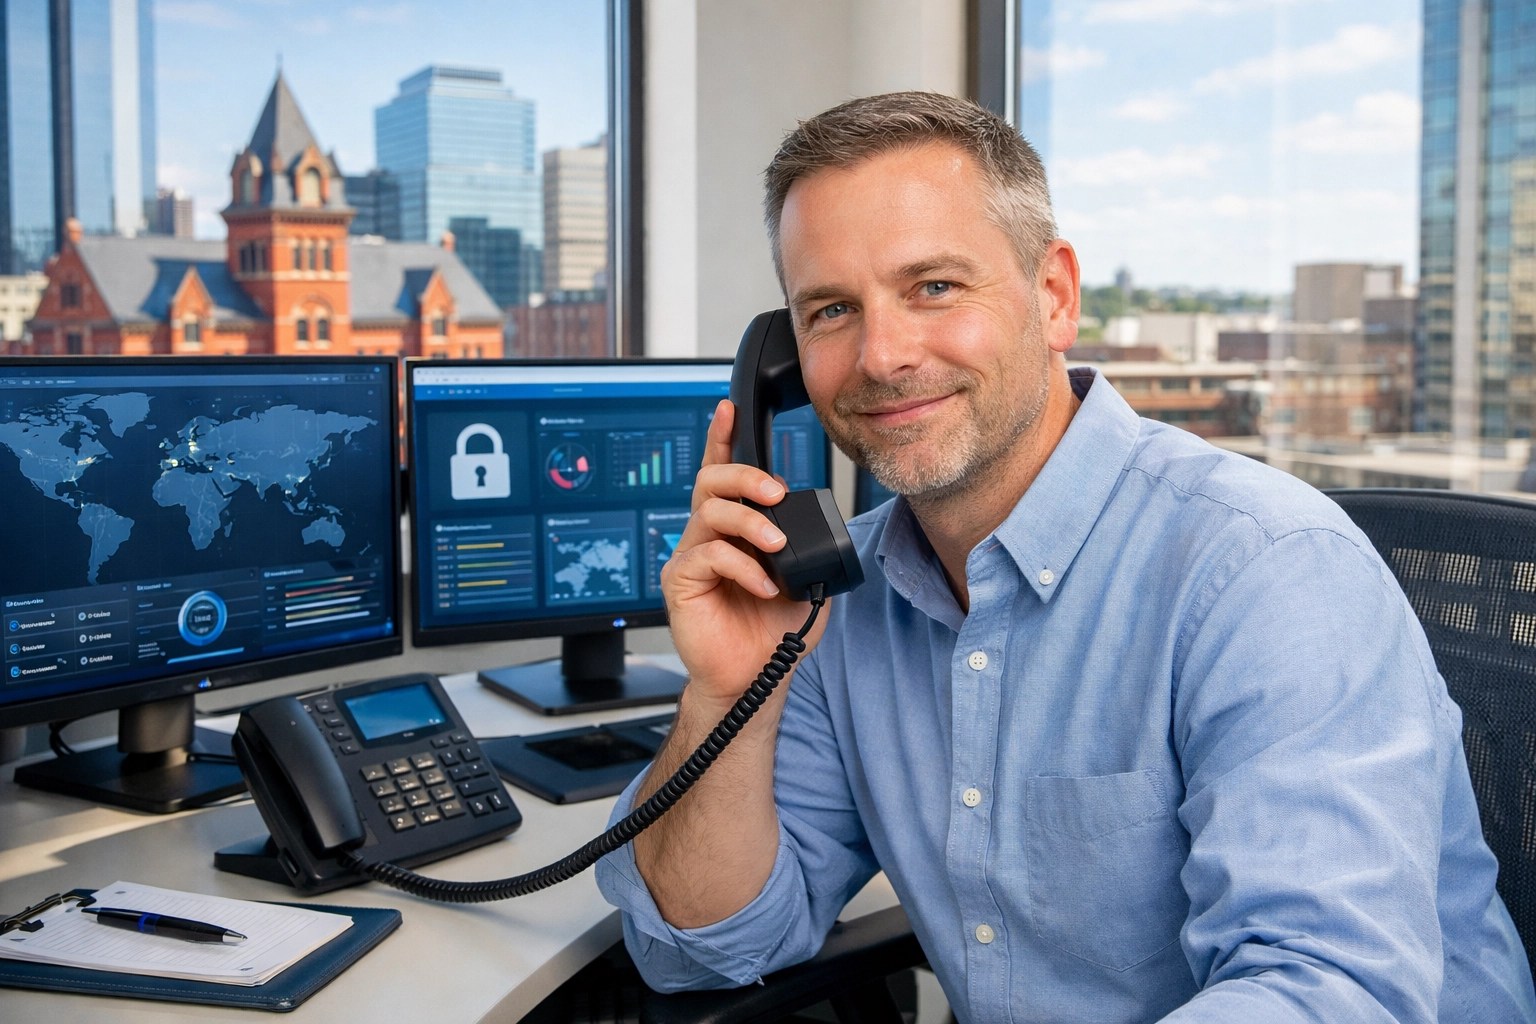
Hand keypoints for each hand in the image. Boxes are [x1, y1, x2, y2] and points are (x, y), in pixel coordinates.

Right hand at [661, 399, 827, 710]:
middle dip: (745, 476)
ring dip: (749, 523)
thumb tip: (821, 527)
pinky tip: (763, 585)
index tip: (729, 408)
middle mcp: (708, 536)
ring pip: (710, 512)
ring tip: (775, 546)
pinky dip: (741, 566)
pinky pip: (707, 556)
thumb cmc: (771, 632)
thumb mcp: (804, 581)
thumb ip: (808, 549)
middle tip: (775, 494)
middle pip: (711, 481)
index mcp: (734, 530)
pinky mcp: (681, 583)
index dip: (723, 438)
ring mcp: (691, 557)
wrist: (753, 678)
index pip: (723, 474)